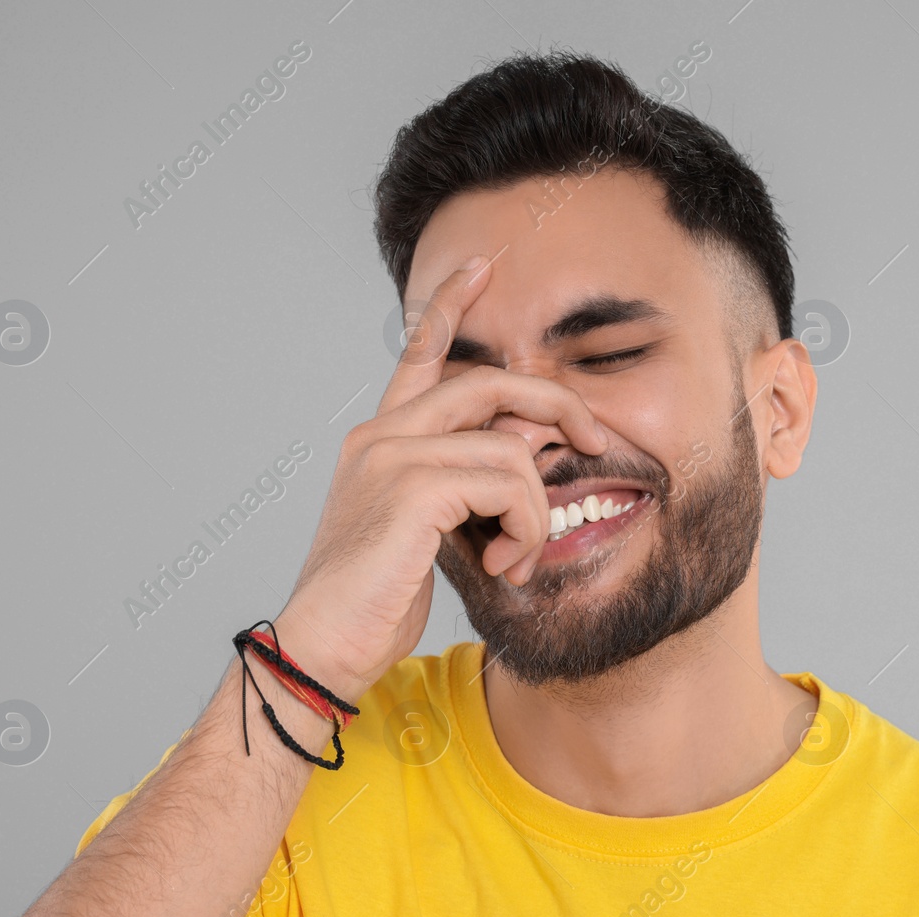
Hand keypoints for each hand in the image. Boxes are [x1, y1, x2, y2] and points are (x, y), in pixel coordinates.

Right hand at [273, 253, 609, 694]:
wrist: (323, 647)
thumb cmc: (376, 599)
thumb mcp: (429, 529)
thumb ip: (467, 485)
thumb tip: (530, 450)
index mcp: (379, 439)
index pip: (419, 354)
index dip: (449, 307)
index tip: (480, 267)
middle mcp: (381, 435)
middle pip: (490, 384)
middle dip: (556, 406)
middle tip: (594, 441)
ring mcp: (392, 457)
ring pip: (512, 449)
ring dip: (535, 511)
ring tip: (517, 558)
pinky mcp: (412, 489)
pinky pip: (509, 484)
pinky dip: (526, 528)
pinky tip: (505, 565)